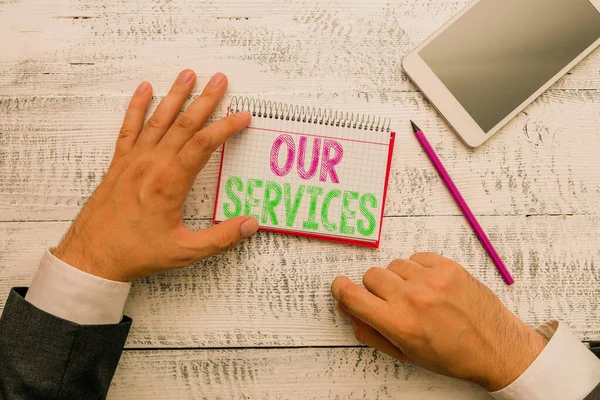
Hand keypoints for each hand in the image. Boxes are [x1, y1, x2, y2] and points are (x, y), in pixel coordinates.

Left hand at [54, 69, 258, 281]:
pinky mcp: (119, 163)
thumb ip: (220, 238)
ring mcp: (133, 161)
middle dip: (204, 100)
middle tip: (219, 80)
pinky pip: (128, 128)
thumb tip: (251, 224)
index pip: (203, 145)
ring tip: (188, 74)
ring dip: (174, 96)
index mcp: (169, 183)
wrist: (93, 255)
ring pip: (158, 120)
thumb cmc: (137, 253)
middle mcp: (151, 165)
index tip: (242, 116)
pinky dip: (136, 106)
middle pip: (183, 124)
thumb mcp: (184, 252)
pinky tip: (144, 89)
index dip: (225, 128)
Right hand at [331, 253, 547, 390]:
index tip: (341, 287)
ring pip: (393, 266)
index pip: (352, 295)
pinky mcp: (448, 267)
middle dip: (375, 289)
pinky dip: (418, 270)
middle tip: (392, 302)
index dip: (340, 289)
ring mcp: (432, 280)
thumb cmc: (451, 356)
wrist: (495, 347)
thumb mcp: (405, 354)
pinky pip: (416, 258)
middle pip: (371, 276)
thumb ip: (370, 332)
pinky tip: (430, 286)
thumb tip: (347, 309)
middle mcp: (412, 298)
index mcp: (398, 324)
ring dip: (398, 279)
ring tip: (417, 296)